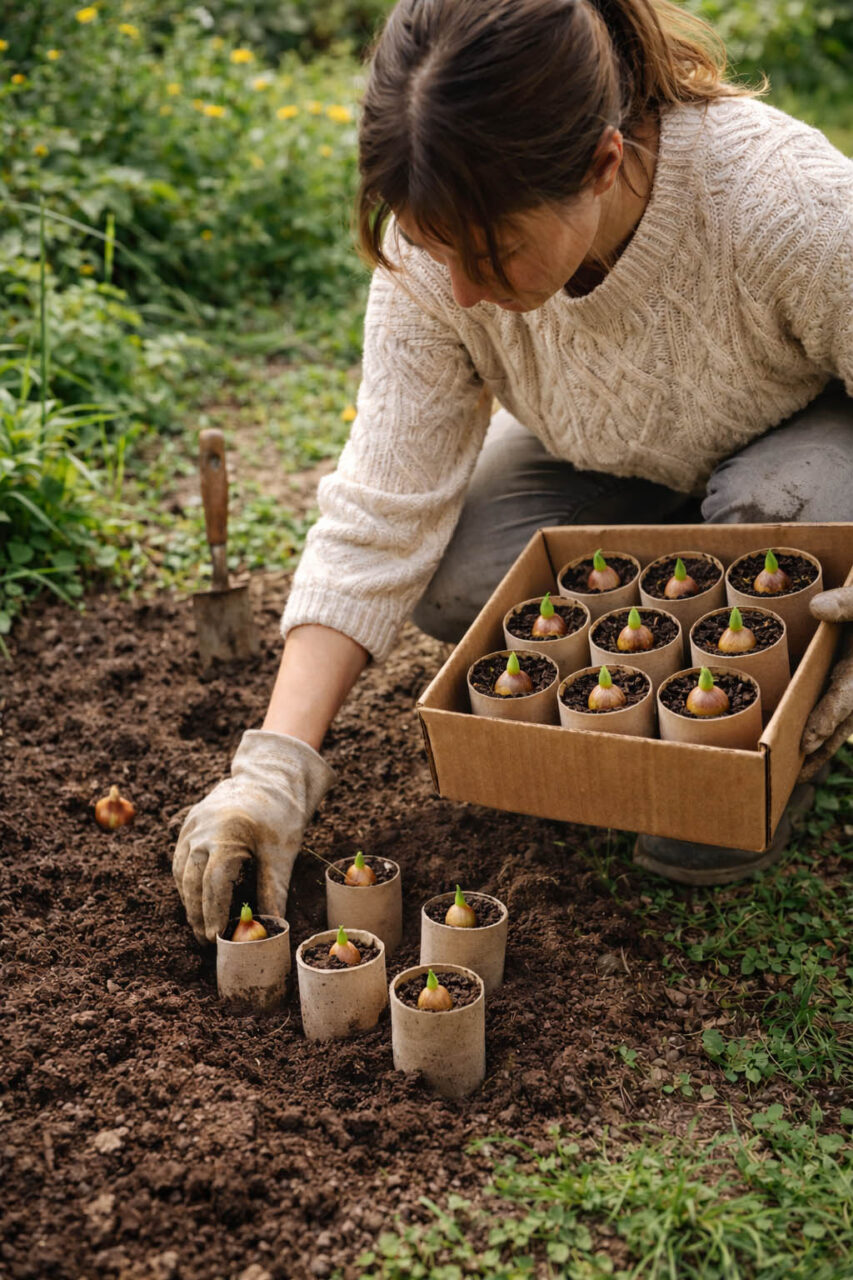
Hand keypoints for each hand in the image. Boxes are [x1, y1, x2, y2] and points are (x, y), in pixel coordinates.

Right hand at [172, 730, 335, 942]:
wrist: (267, 777)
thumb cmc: (278, 815)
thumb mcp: (281, 853)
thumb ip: (274, 888)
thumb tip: (274, 924)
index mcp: (226, 836)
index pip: (213, 883)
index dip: (213, 912)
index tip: (215, 937)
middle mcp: (202, 831)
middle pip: (192, 881)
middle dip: (197, 913)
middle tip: (204, 939)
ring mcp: (191, 827)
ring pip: (182, 871)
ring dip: (188, 900)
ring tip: (199, 924)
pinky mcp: (188, 824)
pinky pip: (181, 858)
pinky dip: (186, 880)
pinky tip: (194, 898)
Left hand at [799, 587, 852, 781]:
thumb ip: (848, 605)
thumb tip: (817, 608)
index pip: (845, 697)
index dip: (826, 720)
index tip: (806, 743)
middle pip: (842, 722)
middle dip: (819, 748)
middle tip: (793, 776)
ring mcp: (852, 684)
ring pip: (839, 722)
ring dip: (819, 745)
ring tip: (793, 773)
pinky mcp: (843, 678)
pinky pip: (834, 707)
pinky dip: (819, 727)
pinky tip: (799, 744)